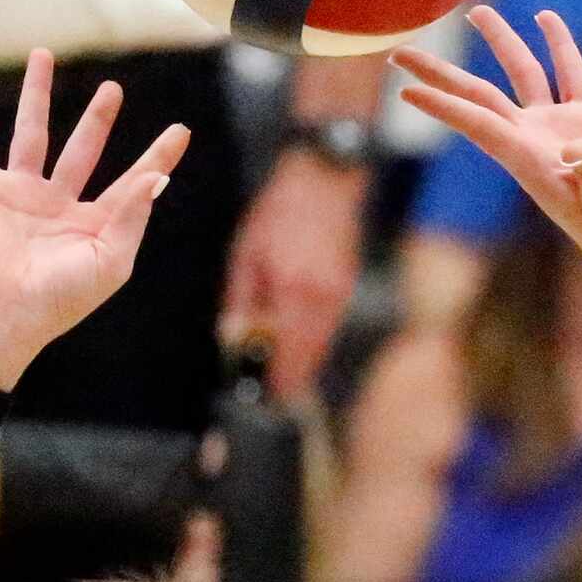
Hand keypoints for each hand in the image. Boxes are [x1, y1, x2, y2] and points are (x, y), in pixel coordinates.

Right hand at [0, 49, 191, 391]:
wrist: (2, 314)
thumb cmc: (59, 299)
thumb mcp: (110, 260)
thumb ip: (132, 215)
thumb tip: (159, 177)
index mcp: (93, 225)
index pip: (131, 182)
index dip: (156, 158)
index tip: (181, 131)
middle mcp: (58, 205)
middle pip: (82, 150)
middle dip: (97, 119)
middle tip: (112, 90)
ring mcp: (21, 195)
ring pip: (31, 133)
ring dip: (37, 94)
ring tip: (43, 54)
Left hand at [220, 151, 361, 399]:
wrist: (324, 182)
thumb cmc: (278, 213)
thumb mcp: (246, 254)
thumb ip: (241, 299)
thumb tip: (233, 335)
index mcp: (292, 292)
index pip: (288, 355)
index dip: (279, 382)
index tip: (268, 399)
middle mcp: (322, 300)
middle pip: (310, 358)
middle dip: (292, 380)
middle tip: (275, 396)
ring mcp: (339, 295)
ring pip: (322, 345)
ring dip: (303, 362)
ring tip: (283, 375)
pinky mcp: (347, 287)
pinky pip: (329, 327)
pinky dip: (314, 340)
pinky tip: (297, 342)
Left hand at [394, 8, 581, 331]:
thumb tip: (577, 149)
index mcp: (529, 162)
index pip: (478, 125)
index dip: (443, 106)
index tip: (405, 89)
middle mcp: (533, 141)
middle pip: (479, 97)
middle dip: (440, 74)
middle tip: (400, 50)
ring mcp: (558, 130)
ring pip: (522, 76)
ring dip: (501, 43)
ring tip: (478, 12)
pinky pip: (569, 76)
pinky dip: (559, 46)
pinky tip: (546, 18)